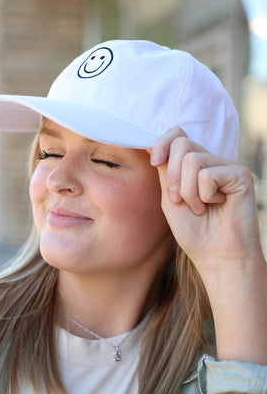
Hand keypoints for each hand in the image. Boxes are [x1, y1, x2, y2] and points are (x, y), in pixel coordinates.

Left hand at [148, 127, 266, 363]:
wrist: (217, 257)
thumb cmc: (194, 232)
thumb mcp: (171, 198)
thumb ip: (165, 171)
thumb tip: (153, 144)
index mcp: (194, 166)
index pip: (177, 136)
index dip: (162, 143)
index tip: (154, 161)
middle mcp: (212, 162)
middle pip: (182, 144)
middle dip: (173, 176)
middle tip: (179, 201)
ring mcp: (227, 167)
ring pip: (192, 160)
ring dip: (187, 191)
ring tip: (199, 209)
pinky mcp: (240, 175)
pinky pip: (208, 174)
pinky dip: (204, 195)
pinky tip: (217, 205)